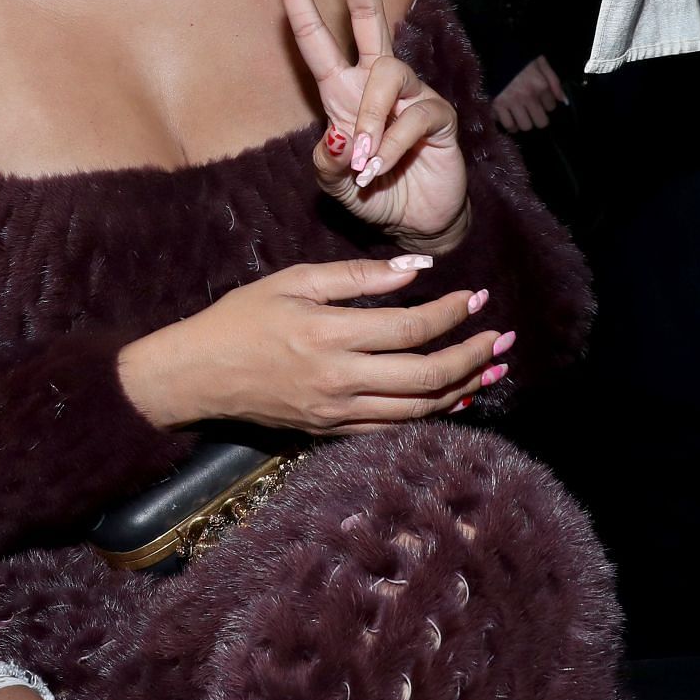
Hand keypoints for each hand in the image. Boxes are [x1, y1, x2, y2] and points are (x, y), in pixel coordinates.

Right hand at [117, 257, 511, 433]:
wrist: (197, 374)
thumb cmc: (239, 319)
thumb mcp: (291, 282)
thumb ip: (355, 275)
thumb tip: (417, 270)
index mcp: (328, 334)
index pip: (411, 327)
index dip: (452, 313)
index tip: (476, 297)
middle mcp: (339, 378)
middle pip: (427, 374)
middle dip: (473, 356)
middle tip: (502, 339)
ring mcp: (336, 411)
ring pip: (418, 408)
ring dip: (462, 388)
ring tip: (491, 370)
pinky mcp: (331, 430)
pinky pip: (393, 426)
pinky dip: (429, 413)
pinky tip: (451, 398)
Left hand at [279, 0, 467, 248]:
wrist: (413, 222)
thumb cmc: (369, 192)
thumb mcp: (332, 181)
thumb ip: (326, 161)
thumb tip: (339, 137)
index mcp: (340, 87)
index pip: (315, 32)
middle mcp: (374, 81)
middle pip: (366, 13)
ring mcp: (409, 94)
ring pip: (384, 77)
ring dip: (370, 121)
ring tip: (364, 164)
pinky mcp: (438, 115)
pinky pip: (411, 118)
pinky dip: (391, 147)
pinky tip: (381, 170)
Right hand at [493, 55, 565, 132]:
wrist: (493, 52)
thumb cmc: (519, 57)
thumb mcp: (541, 63)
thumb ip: (554, 81)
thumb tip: (563, 100)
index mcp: (540, 86)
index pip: (551, 107)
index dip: (547, 104)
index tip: (540, 100)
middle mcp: (527, 97)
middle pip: (540, 122)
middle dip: (538, 118)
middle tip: (532, 112)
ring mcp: (511, 102)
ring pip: (524, 126)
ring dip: (524, 122)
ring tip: (520, 116)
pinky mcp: (496, 105)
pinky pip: (507, 124)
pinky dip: (509, 124)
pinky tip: (509, 117)